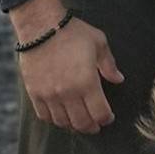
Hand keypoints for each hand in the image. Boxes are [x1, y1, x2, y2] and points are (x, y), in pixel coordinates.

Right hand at [11, 0, 123, 133]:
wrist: (41, 26)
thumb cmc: (73, 32)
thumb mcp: (98, 42)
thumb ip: (109, 64)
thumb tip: (119, 79)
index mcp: (87, 81)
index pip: (100, 113)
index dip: (107, 118)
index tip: (109, 117)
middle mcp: (68, 93)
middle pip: (82, 123)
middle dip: (92, 127)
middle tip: (96, 125)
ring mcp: (50, 95)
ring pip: (64, 123)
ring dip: (74, 126)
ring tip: (80, 121)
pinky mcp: (35, 94)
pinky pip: (45, 116)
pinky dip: (55, 120)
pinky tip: (62, 115)